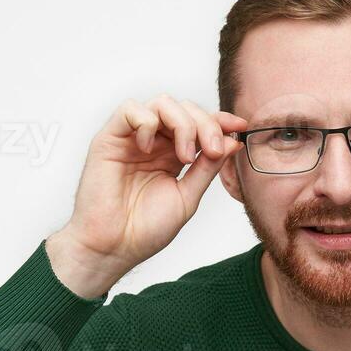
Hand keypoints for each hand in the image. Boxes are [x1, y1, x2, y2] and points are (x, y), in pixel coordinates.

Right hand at [46, 95, 247, 298]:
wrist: (114, 247)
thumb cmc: (145, 229)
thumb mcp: (188, 196)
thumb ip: (208, 168)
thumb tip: (231, 141)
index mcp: (173, 155)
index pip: (199, 124)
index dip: (220, 120)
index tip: (240, 127)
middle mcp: (155, 143)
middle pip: (185, 109)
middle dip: (206, 124)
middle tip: (212, 151)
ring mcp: (133, 138)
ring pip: (162, 103)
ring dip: (182, 123)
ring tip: (185, 156)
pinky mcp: (110, 138)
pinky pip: (130, 109)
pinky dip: (147, 122)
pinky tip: (150, 149)